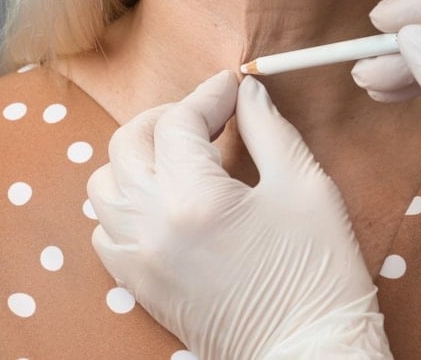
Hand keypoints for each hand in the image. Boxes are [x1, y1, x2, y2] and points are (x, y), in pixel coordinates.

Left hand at [88, 71, 391, 358]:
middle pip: (128, 143)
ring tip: (178, 156)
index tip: (232, 87)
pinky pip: (105, 229)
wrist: (307, 353)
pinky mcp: (138, 285)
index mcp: (194, 199)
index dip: (208, 95)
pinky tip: (160, 202)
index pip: (179, 122)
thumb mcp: (304, 187)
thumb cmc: (317, 274)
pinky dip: (123, 204)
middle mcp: (151, 226)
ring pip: (104, 184)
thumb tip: (249, 95)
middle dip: (165, 117)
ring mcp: (138, 259)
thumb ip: (269, 130)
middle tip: (205, 116)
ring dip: (137, 157)